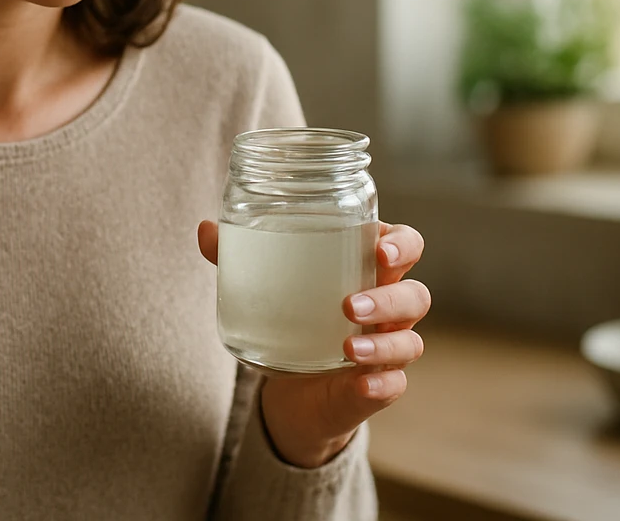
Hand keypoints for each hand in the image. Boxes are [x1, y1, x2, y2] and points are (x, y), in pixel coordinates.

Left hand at [196, 220, 428, 467]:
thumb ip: (239, 257)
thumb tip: (204, 229)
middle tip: (349, 302)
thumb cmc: (294, 316)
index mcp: (368, 271)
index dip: (402, 243)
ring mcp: (386, 349)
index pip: (406, 246)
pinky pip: (393, 385)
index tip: (379, 246)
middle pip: (415, 295)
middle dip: (390, 297)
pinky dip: (380, 383)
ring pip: (408, 342)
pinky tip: (362, 383)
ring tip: (348, 344)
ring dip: (383, 343)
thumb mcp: (268, 286)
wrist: (294, 389)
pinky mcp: (377, 387)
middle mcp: (388, 309)